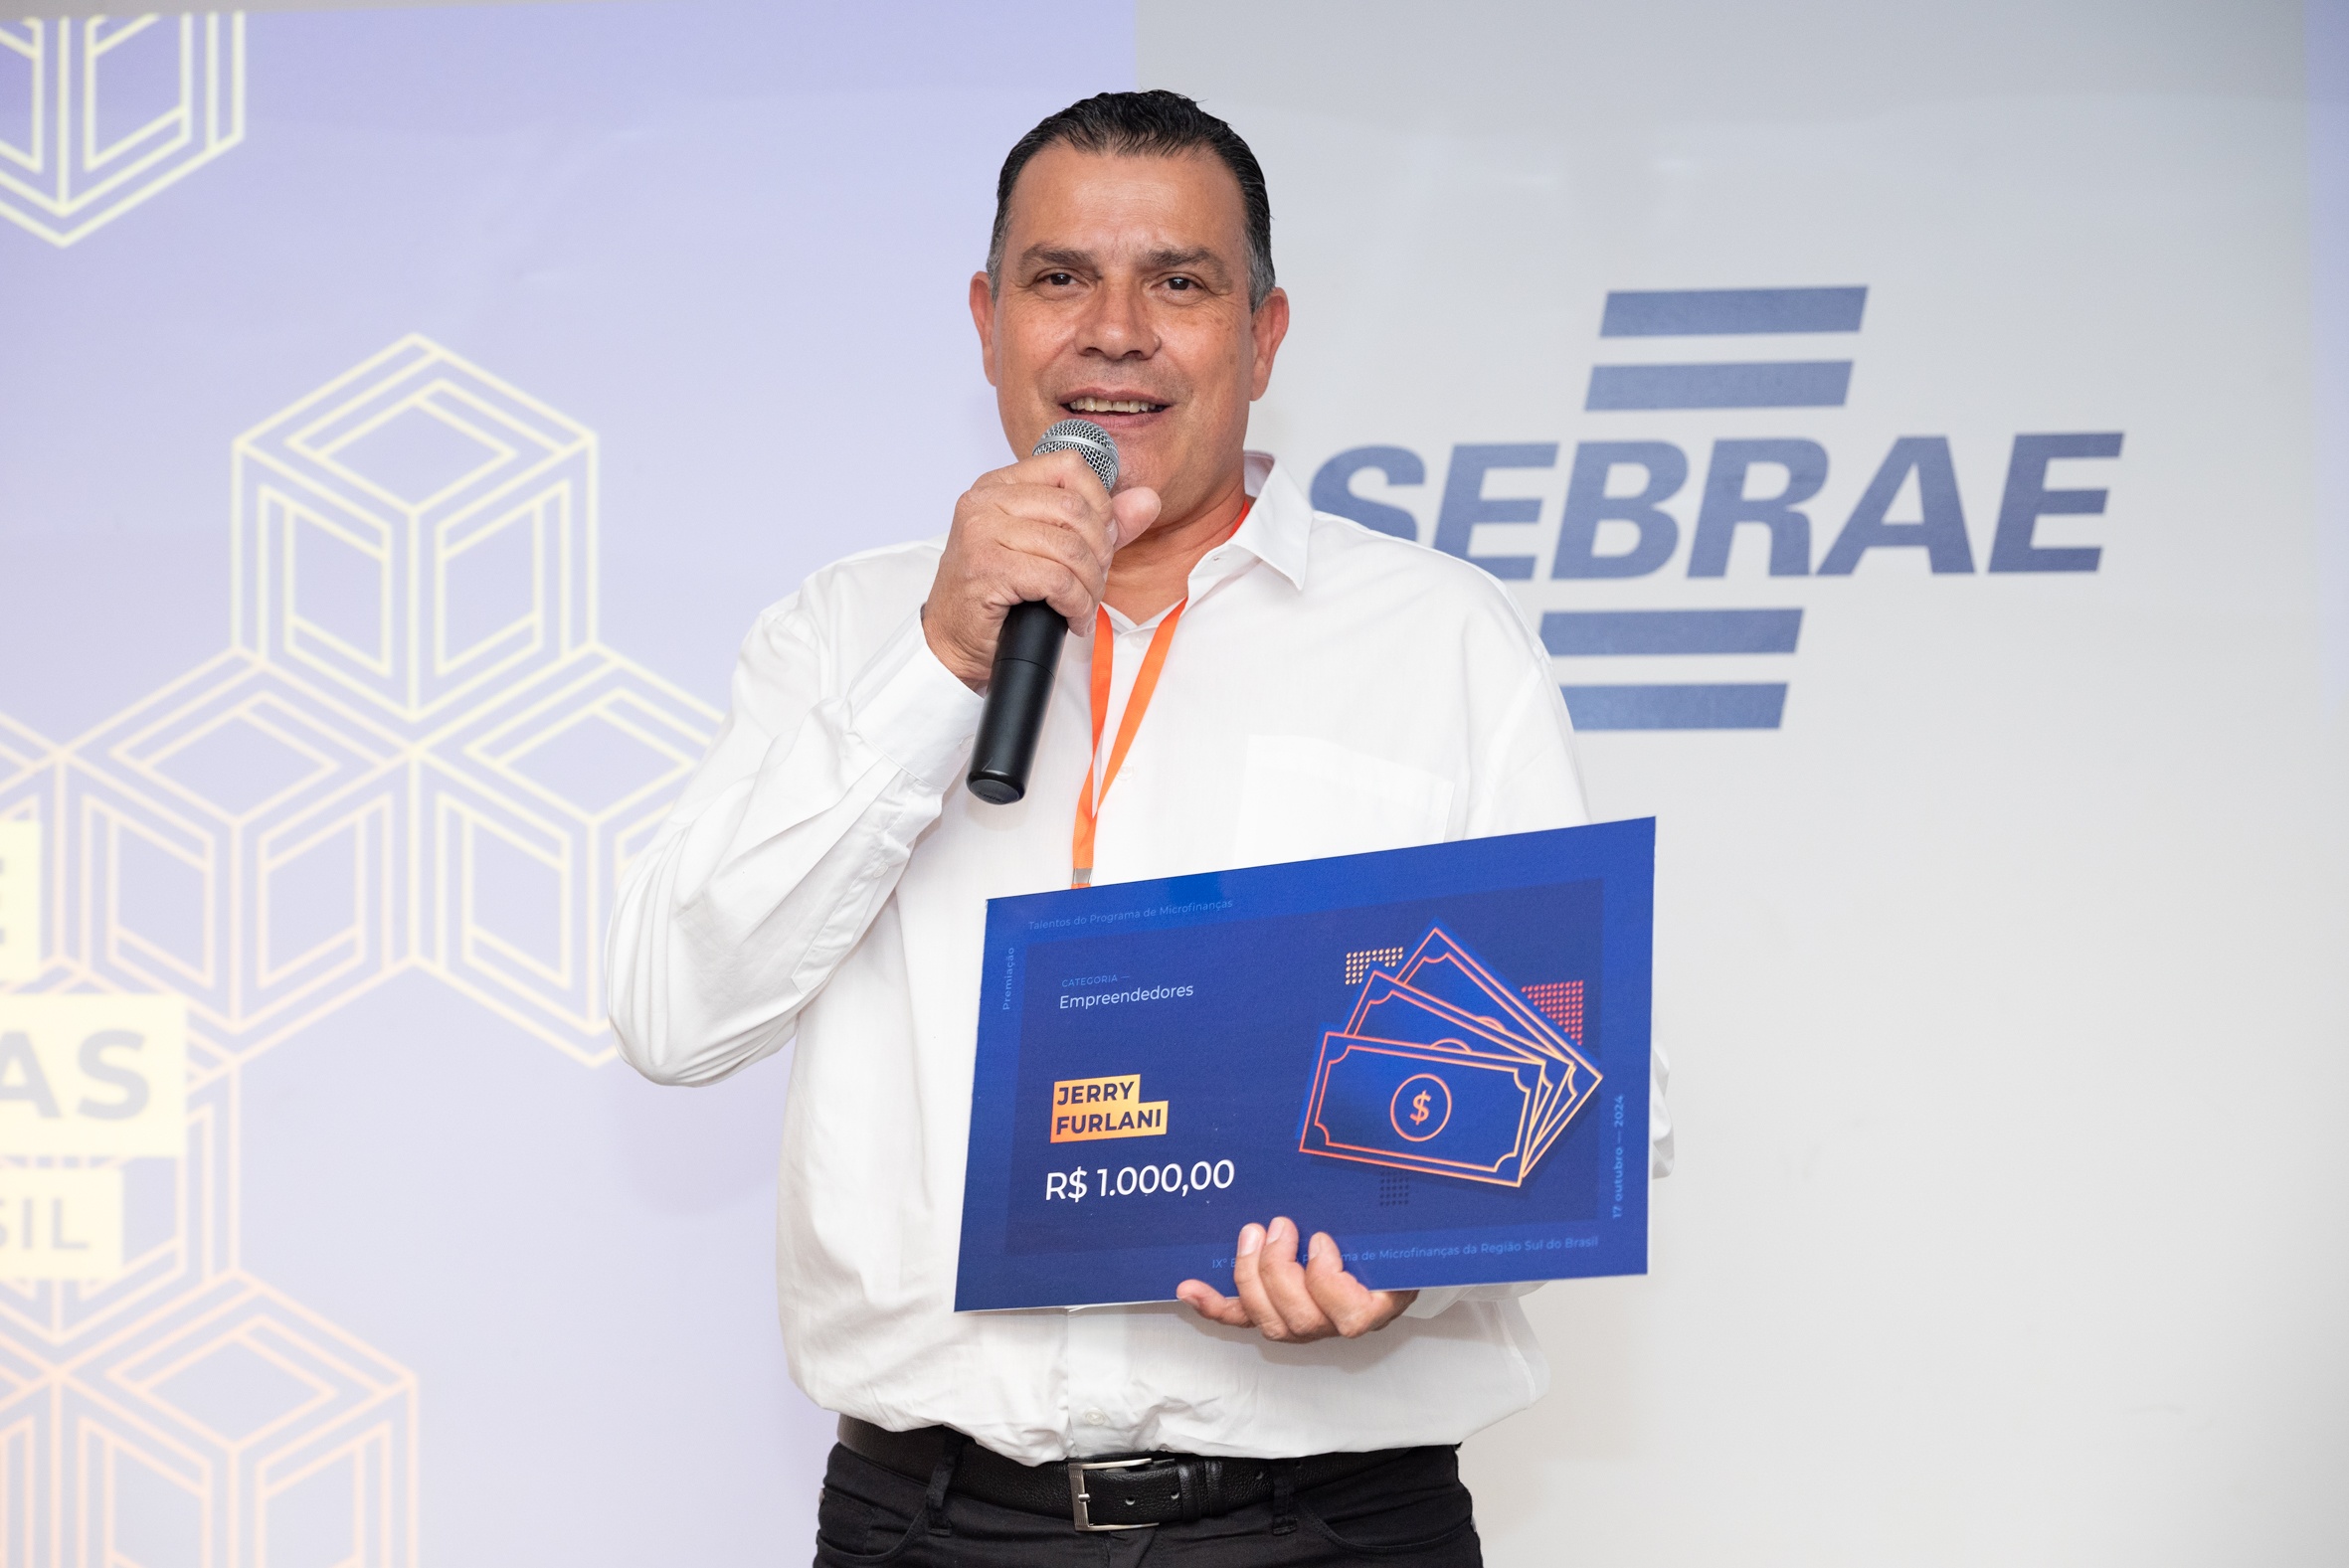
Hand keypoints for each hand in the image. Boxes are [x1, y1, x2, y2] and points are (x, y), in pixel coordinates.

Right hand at [923, 450, 1160, 689]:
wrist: (953, 641)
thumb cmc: (997, 595)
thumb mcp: (1050, 549)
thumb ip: (1100, 523)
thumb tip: (1147, 500)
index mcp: (1000, 484)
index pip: (1069, 466)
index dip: (1100, 504)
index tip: (1101, 540)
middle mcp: (985, 500)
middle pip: (1075, 510)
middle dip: (1099, 553)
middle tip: (1093, 582)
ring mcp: (981, 532)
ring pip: (1070, 548)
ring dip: (1090, 585)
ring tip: (1082, 604)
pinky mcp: (987, 568)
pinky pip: (1057, 580)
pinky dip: (1076, 604)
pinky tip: (1071, 617)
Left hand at [1176, 1217, 1416, 1341]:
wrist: (1378, 1243)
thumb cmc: (1387, 1232)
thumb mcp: (1396, 1219)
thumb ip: (1383, 1209)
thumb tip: (1378, 1169)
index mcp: (1378, 1301)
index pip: (1353, 1316)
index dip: (1328, 1280)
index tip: (1321, 1240)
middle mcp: (1339, 1320)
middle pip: (1301, 1318)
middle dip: (1279, 1269)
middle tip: (1278, 1227)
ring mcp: (1305, 1321)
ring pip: (1269, 1321)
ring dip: (1251, 1276)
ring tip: (1250, 1236)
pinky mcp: (1275, 1313)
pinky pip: (1242, 1318)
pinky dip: (1214, 1304)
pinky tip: (1190, 1289)